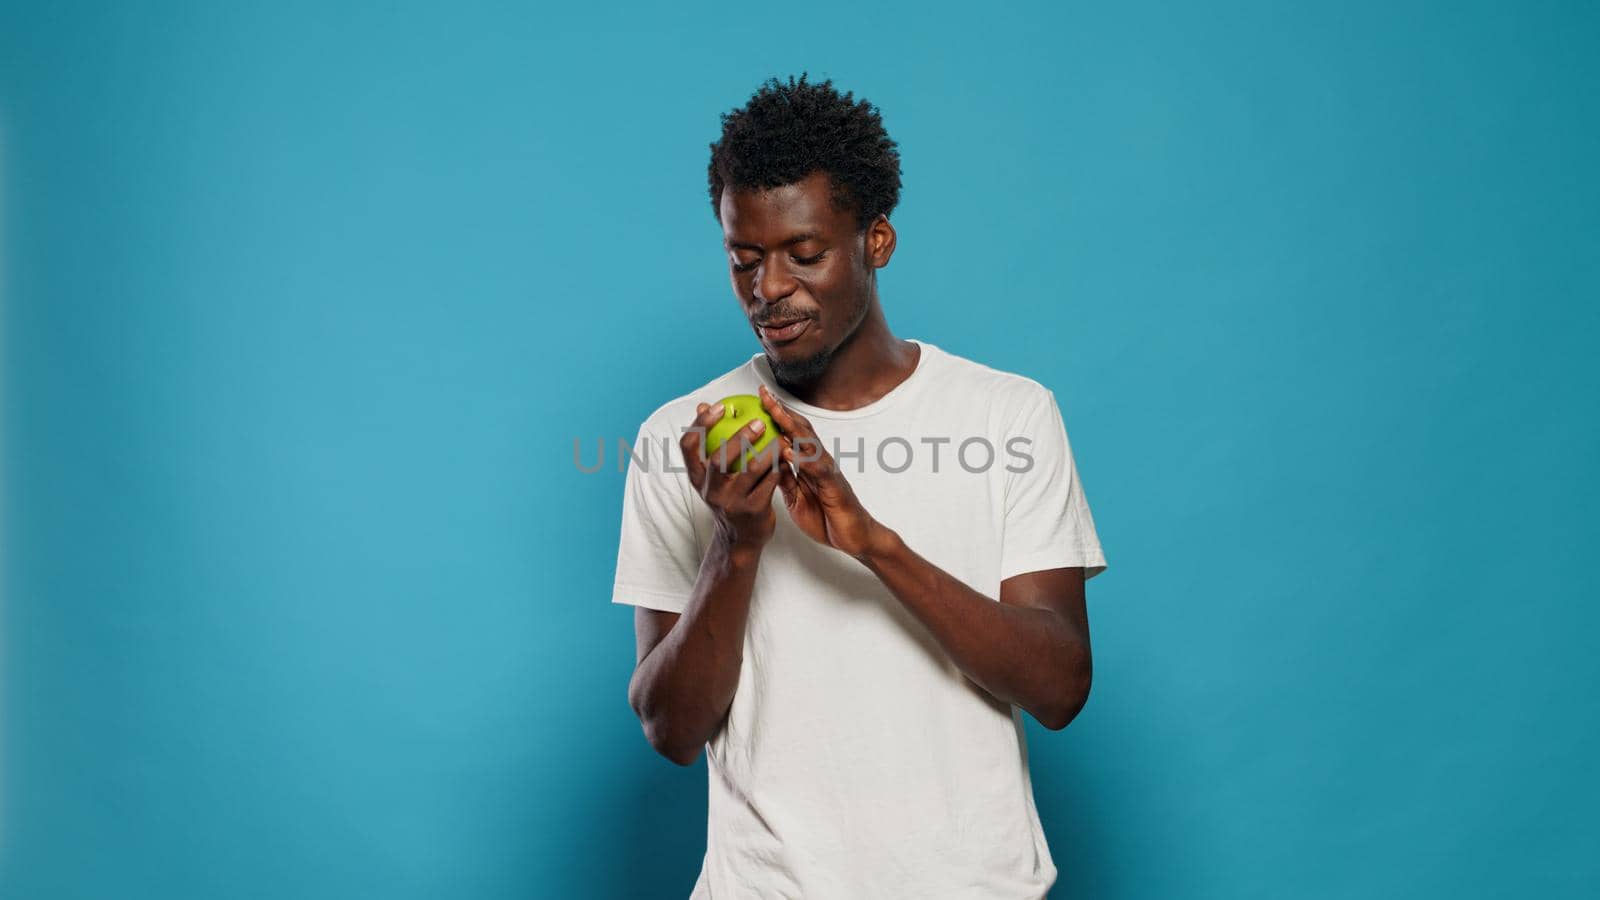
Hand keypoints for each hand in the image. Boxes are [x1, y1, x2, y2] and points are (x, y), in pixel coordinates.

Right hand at [680, 399, 783, 550]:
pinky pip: (768, 483)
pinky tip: (786, 455)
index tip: (715, 406)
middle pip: (718, 459)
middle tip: (758, 422)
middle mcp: (711, 491)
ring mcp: (731, 502)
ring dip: (766, 451)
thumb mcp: (713, 476)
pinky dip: (777, 467)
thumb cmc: (730, 497)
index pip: (688, 447)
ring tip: (778, 437)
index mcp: (698, 478)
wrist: (741, 539)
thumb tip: (702, 404)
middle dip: (738, 438)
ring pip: (749, 471)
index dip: (699, 424)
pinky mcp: (753, 511)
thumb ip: (709, 445)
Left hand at [758, 384, 883, 558]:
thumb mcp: (797, 498)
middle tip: (764, 394)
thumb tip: (768, 464)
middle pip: (799, 430)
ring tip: (775, 412)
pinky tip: (789, 452)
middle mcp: (819, 462)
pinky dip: (804, 460)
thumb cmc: (827, 517)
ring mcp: (828, 472)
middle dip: (781, 411)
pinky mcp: (834, 487)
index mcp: (808, 464)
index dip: (775, 417)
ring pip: (809, 444)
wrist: (855, 538)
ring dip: (792, 427)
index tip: (758, 400)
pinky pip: (818, 470)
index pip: (790, 434)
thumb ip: (786, 479)